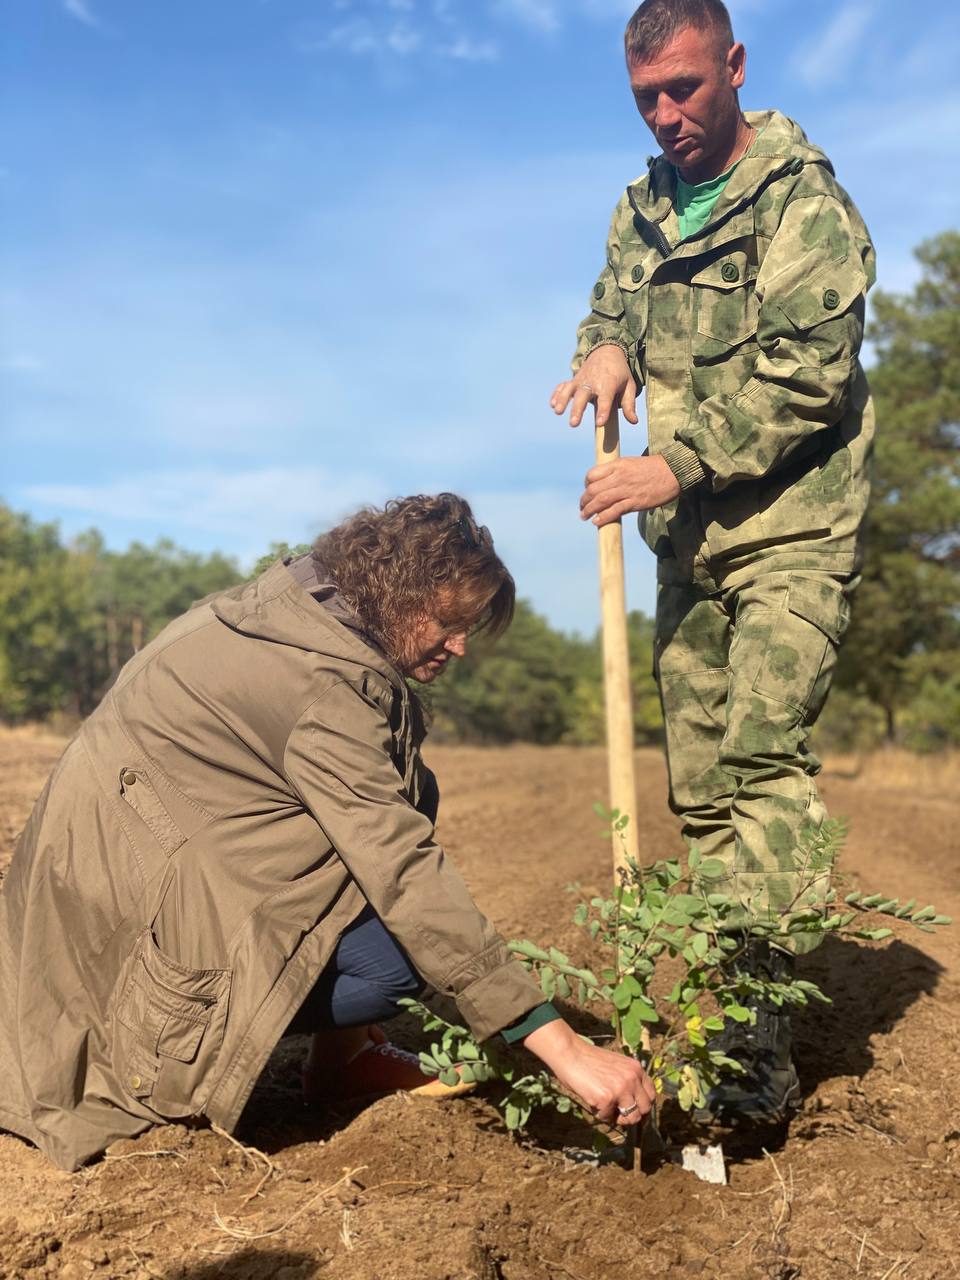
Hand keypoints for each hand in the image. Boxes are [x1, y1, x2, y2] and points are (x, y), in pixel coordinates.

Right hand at [522, 1019, 655, 1126]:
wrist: (570, 1053)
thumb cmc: (589, 1059)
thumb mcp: (617, 1065)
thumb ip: (628, 1080)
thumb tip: (633, 1103)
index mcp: (636, 1069)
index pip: (651, 1095)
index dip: (642, 1105)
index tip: (634, 1109)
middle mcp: (632, 1079)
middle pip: (644, 1110)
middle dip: (632, 1115)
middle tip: (618, 1113)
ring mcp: (621, 1089)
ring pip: (630, 1119)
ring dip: (617, 1118)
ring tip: (604, 1107)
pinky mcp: (607, 1099)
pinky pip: (607, 1118)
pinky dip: (599, 1114)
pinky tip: (591, 1100)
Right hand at [550, 345, 638, 428]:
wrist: (607, 352)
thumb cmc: (619, 373)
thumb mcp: (629, 385)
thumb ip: (629, 404)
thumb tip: (633, 421)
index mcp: (609, 384)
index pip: (605, 399)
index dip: (603, 411)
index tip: (600, 423)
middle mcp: (592, 382)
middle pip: (583, 396)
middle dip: (577, 410)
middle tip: (573, 424)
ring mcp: (581, 380)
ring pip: (570, 390)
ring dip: (563, 401)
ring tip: (558, 412)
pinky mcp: (573, 380)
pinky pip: (563, 386)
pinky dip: (557, 394)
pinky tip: (553, 404)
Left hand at [580, 454, 680, 525]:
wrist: (675, 471)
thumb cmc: (655, 467)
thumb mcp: (632, 463)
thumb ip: (618, 471)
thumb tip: (606, 482)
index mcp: (618, 465)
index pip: (592, 474)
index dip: (586, 484)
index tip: (587, 490)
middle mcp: (619, 477)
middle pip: (593, 490)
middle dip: (584, 500)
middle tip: (582, 507)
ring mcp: (627, 490)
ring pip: (600, 501)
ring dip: (589, 510)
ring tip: (584, 516)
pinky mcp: (635, 502)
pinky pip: (614, 511)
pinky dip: (603, 517)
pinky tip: (596, 522)